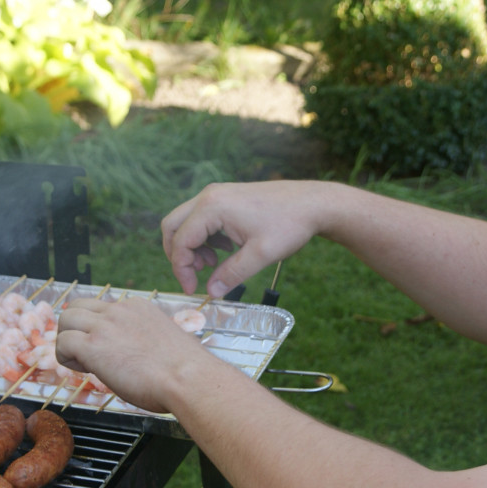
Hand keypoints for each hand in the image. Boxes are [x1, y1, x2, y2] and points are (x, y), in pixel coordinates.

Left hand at [55, 297, 210, 413]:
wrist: (188, 379)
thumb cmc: (185, 370)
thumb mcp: (166, 341)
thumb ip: (148, 339)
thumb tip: (144, 352)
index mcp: (138, 307)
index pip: (103, 308)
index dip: (99, 329)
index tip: (109, 349)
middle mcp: (120, 310)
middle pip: (78, 306)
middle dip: (76, 328)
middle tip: (87, 353)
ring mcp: (105, 326)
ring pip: (66, 319)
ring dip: (68, 340)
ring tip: (83, 362)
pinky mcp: (93, 346)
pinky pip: (62, 343)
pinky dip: (65, 358)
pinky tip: (84, 371)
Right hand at [161, 181, 334, 296]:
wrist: (313, 203)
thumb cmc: (289, 224)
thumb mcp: (260, 255)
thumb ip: (232, 275)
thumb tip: (212, 292)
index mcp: (213, 207)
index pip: (181, 241)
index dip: (181, 269)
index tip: (193, 289)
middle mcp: (209, 196)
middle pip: (173, 226)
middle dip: (178, 255)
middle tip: (194, 277)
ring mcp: (218, 194)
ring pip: (186, 222)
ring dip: (192, 247)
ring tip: (215, 265)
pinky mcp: (227, 198)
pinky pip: (202, 219)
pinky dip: (205, 238)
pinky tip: (226, 251)